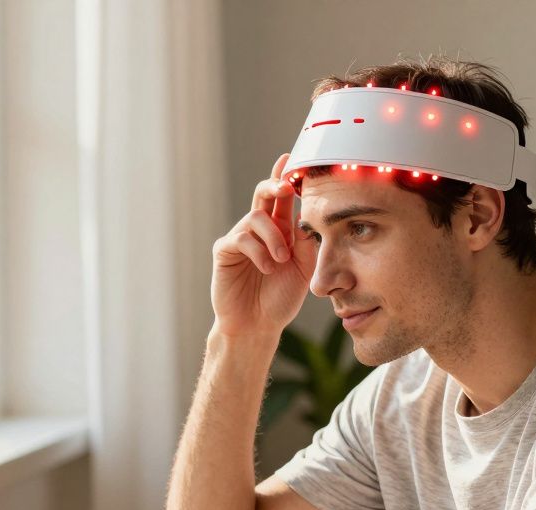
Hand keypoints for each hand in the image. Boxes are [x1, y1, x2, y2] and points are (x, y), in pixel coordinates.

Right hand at [210, 153, 317, 337]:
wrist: (258, 325)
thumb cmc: (281, 298)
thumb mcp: (304, 268)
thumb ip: (307, 241)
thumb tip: (311, 214)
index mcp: (280, 229)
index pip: (283, 198)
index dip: (286, 176)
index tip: (292, 158)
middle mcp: (259, 229)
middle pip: (263, 193)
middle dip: (275, 185)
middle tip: (287, 188)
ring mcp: (240, 238)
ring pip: (256, 218)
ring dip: (273, 238)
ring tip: (280, 261)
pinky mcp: (225, 250)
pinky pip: (241, 238)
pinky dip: (258, 251)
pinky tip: (266, 267)